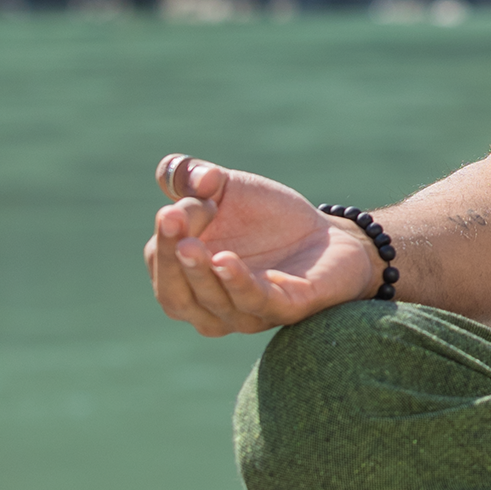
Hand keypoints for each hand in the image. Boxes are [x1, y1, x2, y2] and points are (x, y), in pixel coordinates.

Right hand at [146, 154, 380, 335]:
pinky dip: (238, 284)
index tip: (170, 211)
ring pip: (214, 304)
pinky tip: (226, 260)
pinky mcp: (287, 309)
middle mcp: (212, 305)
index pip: (161, 266)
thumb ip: (194, 177)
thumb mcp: (225, 189)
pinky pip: (258, 302)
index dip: (164, 240)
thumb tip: (194, 176)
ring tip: (191, 245)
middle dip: (170, 260)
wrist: (329, 236)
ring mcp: (249, 313)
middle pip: (177, 296)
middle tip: (172, 222)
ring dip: (200, 275)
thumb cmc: (267, 219)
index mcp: (188, 278)